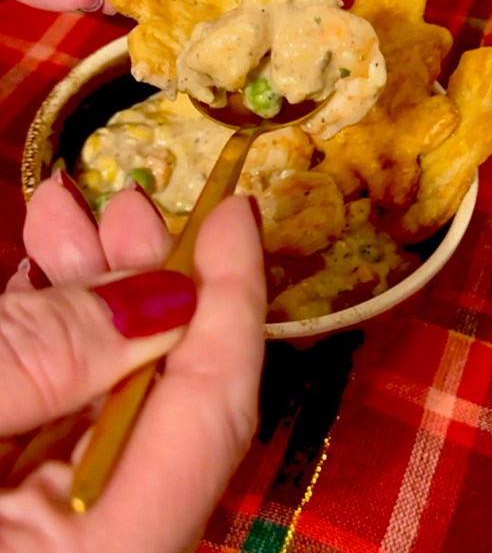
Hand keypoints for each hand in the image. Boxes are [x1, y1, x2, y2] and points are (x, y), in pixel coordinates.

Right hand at [0, 176, 265, 552]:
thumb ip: (50, 354)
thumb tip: (161, 296)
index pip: (211, 417)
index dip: (232, 303)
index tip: (236, 216)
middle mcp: (87, 546)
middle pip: (159, 399)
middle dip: (149, 284)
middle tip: (129, 206)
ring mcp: (43, 528)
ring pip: (99, 396)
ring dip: (86, 295)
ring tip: (64, 217)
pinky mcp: (8, 510)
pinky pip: (49, 412)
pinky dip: (47, 336)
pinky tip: (37, 275)